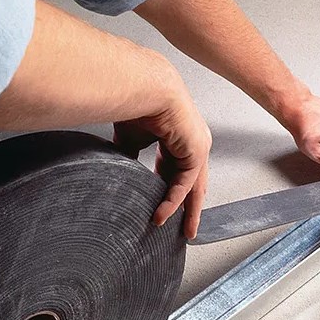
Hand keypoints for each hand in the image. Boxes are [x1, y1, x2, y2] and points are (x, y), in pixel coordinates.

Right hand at [114, 89, 211, 240]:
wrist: (143, 87)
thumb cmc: (136, 103)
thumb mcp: (131, 138)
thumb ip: (131, 155)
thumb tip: (122, 169)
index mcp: (179, 138)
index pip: (178, 171)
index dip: (172, 192)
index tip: (163, 208)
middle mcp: (193, 143)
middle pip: (193, 183)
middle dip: (190, 207)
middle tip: (188, 229)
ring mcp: (198, 146)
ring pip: (195, 187)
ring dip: (189, 211)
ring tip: (184, 232)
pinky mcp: (197, 151)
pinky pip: (185, 183)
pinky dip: (174, 201)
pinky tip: (162, 216)